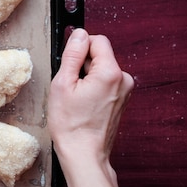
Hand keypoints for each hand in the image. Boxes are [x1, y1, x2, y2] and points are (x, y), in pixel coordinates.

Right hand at [48, 28, 139, 186]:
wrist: (83, 153)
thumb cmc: (70, 124)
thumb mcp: (62, 84)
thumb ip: (72, 54)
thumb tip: (79, 33)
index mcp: (110, 72)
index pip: (96, 40)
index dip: (78, 48)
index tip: (68, 64)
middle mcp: (123, 79)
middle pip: (99, 54)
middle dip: (82, 64)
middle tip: (69, 86)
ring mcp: (125, 91)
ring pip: (101, 69)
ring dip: (86, 77)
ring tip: (76, 98)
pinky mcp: (121, 100)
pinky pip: (105, 82)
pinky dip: (92, 87)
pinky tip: (83, 104)